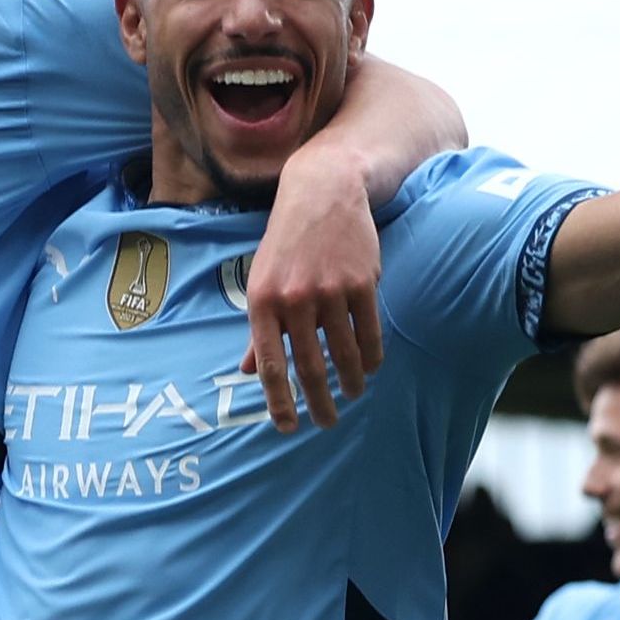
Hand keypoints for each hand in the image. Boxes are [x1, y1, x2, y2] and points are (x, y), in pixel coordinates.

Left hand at [242, 153, 384, 429]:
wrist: (322, 191)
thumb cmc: (287, 243)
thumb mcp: (263, 280)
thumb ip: (259, 328)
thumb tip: (249, 370)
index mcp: (262, 302)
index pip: (270, 365)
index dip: (278, 401)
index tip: (287, 427)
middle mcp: (293, 300)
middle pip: (309, 366)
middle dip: (318, 402)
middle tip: (326, 423)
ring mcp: (328, 291)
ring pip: (343, 352)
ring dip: (349, 380)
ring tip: (352, 394)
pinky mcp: (361, 281)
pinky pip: (369, 331)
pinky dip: (370, 355)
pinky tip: (370, 367)